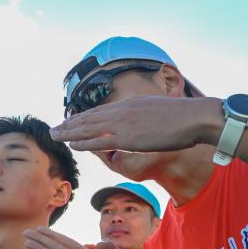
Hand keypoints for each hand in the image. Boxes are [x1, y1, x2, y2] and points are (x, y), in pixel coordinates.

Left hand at [50, 95, 222, 151]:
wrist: (194, 117)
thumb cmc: (183, 116)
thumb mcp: (159, 109)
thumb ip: (146, 114)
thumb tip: (144, 119)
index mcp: (130, 104)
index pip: (100, 111)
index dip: (83, 117)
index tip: (69, 121)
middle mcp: (123, 111)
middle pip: (89, 118)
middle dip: (69, 124)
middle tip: (53, 129)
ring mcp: (124, 124)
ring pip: (89, 128)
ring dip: (69, 133)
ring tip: (54, 136)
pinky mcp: (128, 138)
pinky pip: (100, 141)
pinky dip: (83, 143)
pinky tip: (71, 144)